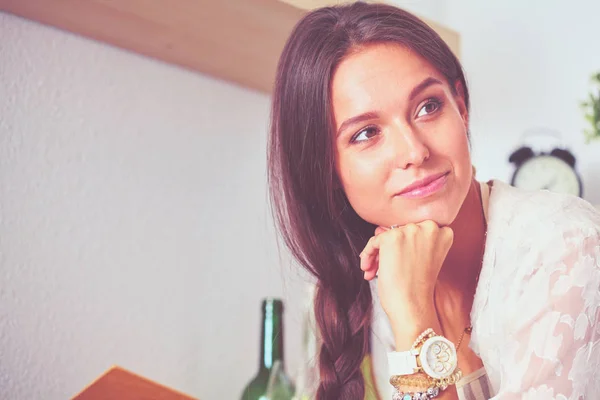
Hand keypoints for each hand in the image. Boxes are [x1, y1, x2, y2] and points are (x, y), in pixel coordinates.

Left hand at [359, 221, 453, 336]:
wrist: (412, 306)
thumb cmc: (418, 288)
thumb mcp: (423, 258)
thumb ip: (411, 240)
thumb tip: (381, 228)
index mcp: (443, 233)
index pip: (416, 230)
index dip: (405, 246)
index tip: (400, 260)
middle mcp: (430, 227)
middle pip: (401, 231)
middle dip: (391, 250)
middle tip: (385, 267)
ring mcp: (411, 231)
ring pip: (386, 236)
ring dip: (378, 254)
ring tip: (374, 270)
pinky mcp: (392, 237)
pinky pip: (374, 241)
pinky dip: (368, 254)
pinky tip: (368, 268)